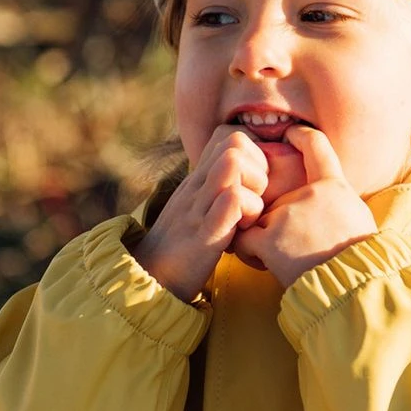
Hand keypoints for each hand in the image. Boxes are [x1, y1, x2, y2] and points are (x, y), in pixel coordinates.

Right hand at [130, 126, 268, 300]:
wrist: (151, 276)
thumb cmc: (183, 243)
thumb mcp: (198, 205)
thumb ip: (216, 186)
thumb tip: (243, 175)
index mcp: (198, 178)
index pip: (230, 135)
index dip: (253, 152)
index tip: (255, 184)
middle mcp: (197, 185)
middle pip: (235, 142)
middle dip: (259, 168)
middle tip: (256, 200)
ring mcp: (198, 207)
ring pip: (232, 165)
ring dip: (254, 189)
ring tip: (249, 216)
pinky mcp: (203, 235)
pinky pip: (229, 203)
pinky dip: (243, 210)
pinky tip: (242, 228)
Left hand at [232, 126, 376, 288]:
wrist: (354, 284)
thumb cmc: (361, 261)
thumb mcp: (359, 220)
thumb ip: (339, 204)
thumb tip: (334, 203)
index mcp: (335, 187)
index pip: (316, 147)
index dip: (301, 137)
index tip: (289, 135)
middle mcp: (308, 194)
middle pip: (278, 196)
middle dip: (275, 216)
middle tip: (289, 242)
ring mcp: (286, 215)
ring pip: (258, 218)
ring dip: (262, 236)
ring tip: (277, 258)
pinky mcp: (269, 239)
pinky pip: (243, 239)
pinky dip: (248, 252)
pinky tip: (263, 263)